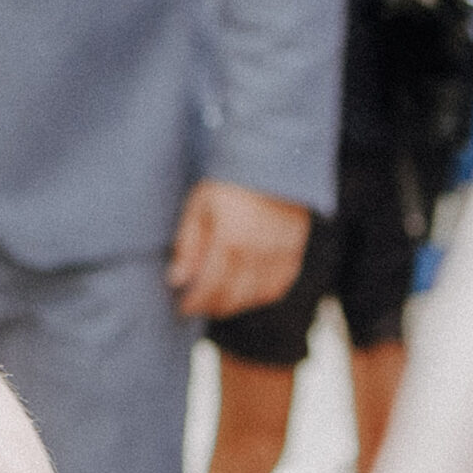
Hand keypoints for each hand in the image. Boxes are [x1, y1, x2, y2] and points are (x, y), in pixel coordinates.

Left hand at [168, 179, 309, 318]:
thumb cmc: (227, 184)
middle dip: (212, 307)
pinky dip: (260, 297)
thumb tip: (177, 281)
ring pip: (256, 297)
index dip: (194, 303)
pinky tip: (245, 294)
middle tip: (198, 307)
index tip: (182, 308)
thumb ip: (188, 246)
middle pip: (233, 297)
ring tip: (218, 301)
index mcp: (229, 240)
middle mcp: (257, 252)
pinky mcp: (295, 254)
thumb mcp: (198, 207)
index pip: (209, 286)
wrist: (271, 164)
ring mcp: (279, 255)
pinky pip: (278, 288)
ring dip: (235, 305)